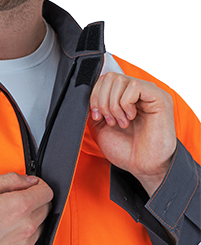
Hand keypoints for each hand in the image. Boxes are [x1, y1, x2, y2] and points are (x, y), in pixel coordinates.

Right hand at [0, 172, 53, 244]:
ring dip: (30, 219)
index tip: (30, 187)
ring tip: (7, 219)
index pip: (47, 192)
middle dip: (34, 201)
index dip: (38, 186)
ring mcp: (25, 244)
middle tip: (14, 202)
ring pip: (40, 225)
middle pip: (46, 208)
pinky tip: (6, 233)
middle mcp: (26, 226)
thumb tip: (28, 180)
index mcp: (18, 206)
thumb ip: (9, 179)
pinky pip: (31, 242)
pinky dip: (23, 236)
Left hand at [89, 72, 176, 195]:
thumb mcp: (100, 127)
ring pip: (120, 80)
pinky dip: (125, 104)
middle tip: (110, 121)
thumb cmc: (127, 150)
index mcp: (124, 97)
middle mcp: (137, 92)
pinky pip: (134, 87)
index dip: (95, 96)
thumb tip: (85, 95)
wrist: (142, 167)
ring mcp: (149, 93)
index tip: (97, 117)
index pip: (104, 79)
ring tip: (121, 122)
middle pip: (110, 77)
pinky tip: (131, 117)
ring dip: (114, 105)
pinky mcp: (159, 98)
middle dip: (102, 101)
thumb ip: (94, 109)